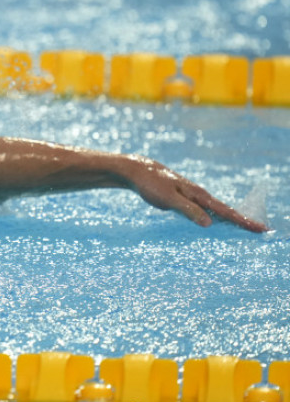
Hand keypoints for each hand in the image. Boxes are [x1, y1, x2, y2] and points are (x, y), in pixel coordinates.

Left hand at [124, 156, 268, 232]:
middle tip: (261, 230)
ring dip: (232, 219)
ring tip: (247, 227)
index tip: (260, 229)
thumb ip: (188, 211)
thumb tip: (210, 224)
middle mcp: (199, 195)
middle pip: (226, 211)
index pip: (225, 212)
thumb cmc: (152, 185)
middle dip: (243, 220)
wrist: (139, 171)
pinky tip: (219, 222)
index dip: (243, 221)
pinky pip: (206, 209)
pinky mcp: (185, 198)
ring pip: (217, 209)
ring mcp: (193, 196)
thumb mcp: (168, 199)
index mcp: (199, 195)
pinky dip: (217, 216)